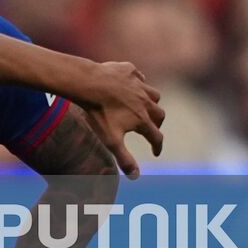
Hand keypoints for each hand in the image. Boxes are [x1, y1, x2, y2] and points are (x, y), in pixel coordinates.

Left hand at [79, 61, 164, 178]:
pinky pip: (139, 76)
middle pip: (159, 114)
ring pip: (154, 94)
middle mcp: (145, 101)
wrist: (87, 82)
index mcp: (142, 119)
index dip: (157, 146)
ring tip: (145, 106)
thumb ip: (124, 158)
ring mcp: (138, 84)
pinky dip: (139, 82)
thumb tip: (136, 177)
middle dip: (157, 124)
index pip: (156, 137)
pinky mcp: (128, 70)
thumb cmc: (98, 112)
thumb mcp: (110, 140)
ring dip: (152, 102)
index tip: (155, 151)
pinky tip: (132, 84)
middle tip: (151, 128)